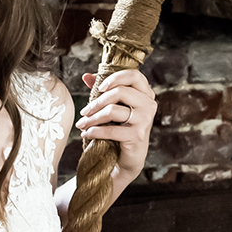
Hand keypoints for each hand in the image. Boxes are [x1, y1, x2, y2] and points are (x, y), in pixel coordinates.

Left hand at [76, 68, 154, 182]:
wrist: (130, 156)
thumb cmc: (122, 128)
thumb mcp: (114, 106)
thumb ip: (103, 89)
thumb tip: (86, 76)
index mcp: (146, 94)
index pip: (134, 75)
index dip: (115, 78)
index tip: (100, 87)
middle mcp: (149, 104)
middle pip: (119, 92)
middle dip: (97, 102)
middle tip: (84, 111)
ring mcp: (145, 120)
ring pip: (112, 110)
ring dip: (92, 118)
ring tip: (82, 123)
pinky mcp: (138, 135)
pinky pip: (111, 130)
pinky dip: (94, 131)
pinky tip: (86, 133)